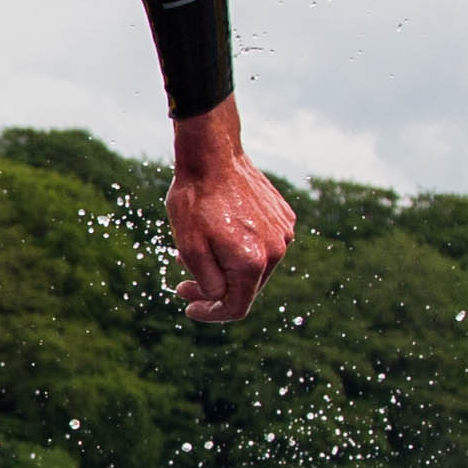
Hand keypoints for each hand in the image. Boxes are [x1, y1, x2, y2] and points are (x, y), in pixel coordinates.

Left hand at [168, 98, 292, 324]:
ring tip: (195, 251)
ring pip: (254, 267)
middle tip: (183, 281)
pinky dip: (240, 247)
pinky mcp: (284, 217)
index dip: (211, 313)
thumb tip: (219, 297)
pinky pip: (263, 244)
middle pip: (246, 289)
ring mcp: (283, 232)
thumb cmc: (195, 199)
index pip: (236, 307)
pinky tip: (218, 233)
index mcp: (252, 262)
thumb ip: (207, 282)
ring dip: (226, 267)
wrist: (213, 154)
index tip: (188, 307)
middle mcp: (276, 250)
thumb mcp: (189, 248)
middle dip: (214, 290)